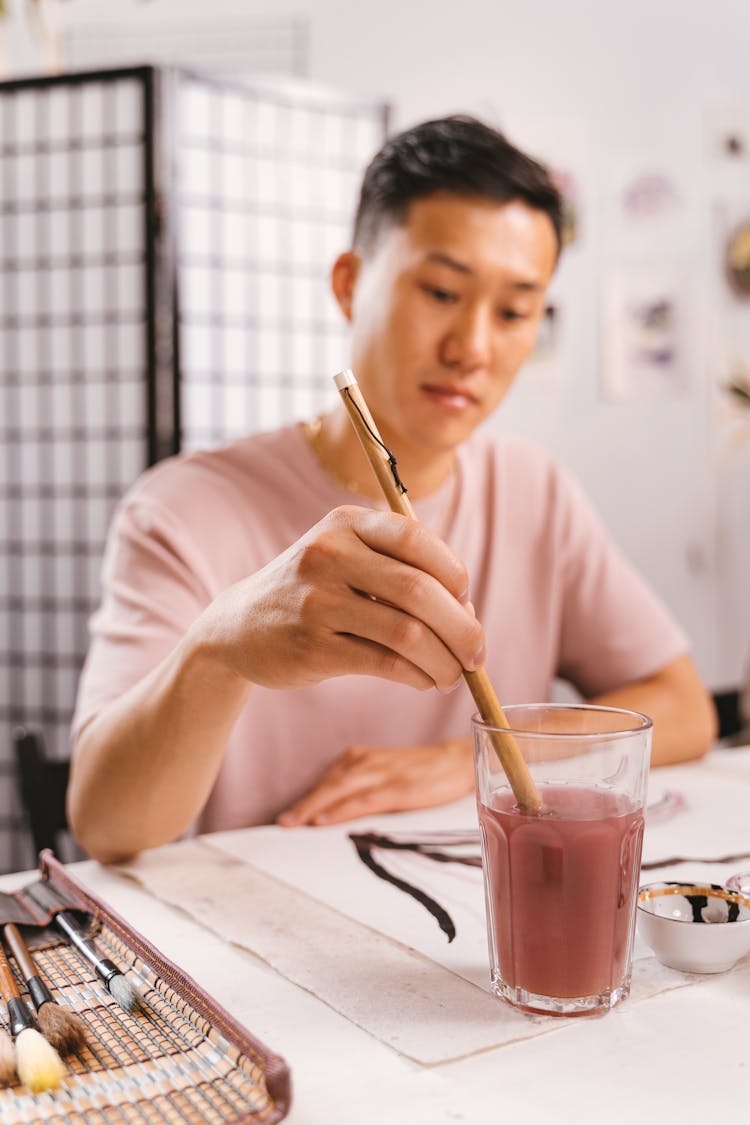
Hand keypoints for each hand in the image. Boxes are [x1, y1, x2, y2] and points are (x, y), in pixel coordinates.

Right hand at [194, 505, 484, 693]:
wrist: (238, 628)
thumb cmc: (314, 592)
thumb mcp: (345, 557)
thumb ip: (401, 571)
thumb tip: (467, 614)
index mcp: (346, 523)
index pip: (416, 539)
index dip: (454, 573)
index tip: (466, 602)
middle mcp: (328, 555)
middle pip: (419, 591)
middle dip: (462, 628)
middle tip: (478, 655)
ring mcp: (317, 601)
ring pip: (407, 633)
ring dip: (444, 661)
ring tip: (454, 676)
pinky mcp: (313, 647)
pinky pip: (384, 663)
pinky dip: (417, 675)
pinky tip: (424, 681)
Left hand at [276, 738, 474, 825]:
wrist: (457, 761)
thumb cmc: (420, 770)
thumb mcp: (385, 772)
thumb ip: (360, 785)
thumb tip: (330, 811)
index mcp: (361, 757)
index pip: (327, 780)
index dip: (305, 798)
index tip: (284, 818)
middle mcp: (367, 762)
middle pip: (328, 785)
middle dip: (303, 805)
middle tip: (281, 824)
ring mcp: (383, 774)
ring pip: (340, 790)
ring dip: (314, 807)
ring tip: (294, 823)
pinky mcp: (399, 788)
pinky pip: (364, 799)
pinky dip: (342, 809)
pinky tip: (325, 819)